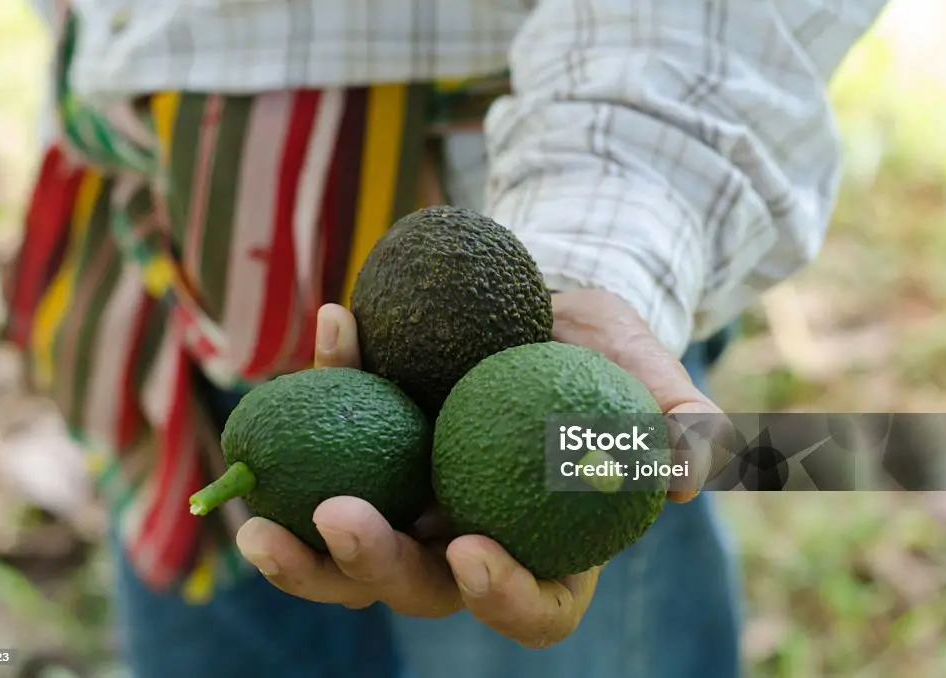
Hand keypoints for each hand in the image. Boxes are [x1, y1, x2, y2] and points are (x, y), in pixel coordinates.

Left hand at [236, 292, 725, 648]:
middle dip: (372, 566)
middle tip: (338, 515)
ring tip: (257, 517)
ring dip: (299, 547)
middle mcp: (468, 534)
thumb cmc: (606, 354)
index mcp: (543, 546)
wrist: (551, 303)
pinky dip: (325, 381)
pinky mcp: (367, 445)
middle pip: (418, 584)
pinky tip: (337, 326)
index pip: (531, 606)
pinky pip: (331, 435)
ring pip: (348, 548)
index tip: (470, 548)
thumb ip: (677, 424)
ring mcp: (408, 496)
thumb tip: (688, 471)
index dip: (500, 596)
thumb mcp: (650, 377)